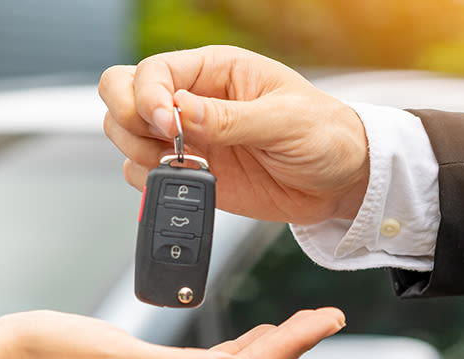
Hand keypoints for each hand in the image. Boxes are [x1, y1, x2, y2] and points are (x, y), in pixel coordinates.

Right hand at [0, 308, 344, 358]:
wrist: (7, 358)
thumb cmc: (51, 351)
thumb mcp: (116, 355)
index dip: (289, 347)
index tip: (322, 322)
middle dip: (288, 346)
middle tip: (325, 317)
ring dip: (264, 349)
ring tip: (299, 326)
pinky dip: (230, 353)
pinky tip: (245, 341)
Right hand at [99, 45, 369, 223]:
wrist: (341, 181)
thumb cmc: (325, 135)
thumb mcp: (285, 121)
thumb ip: (230, 118)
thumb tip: (180, 111)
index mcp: (214, 70)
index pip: (153, 71)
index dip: (147, 97)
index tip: (168, 125)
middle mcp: (192, 100)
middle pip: (121, 95)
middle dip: (129, 120)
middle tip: (162, 144)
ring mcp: (186, 138)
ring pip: (124, 135)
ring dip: (139, 153)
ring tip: (182, 165)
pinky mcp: (188, 173)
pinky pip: (142, 174)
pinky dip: (152, 183)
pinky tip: (189, 182)